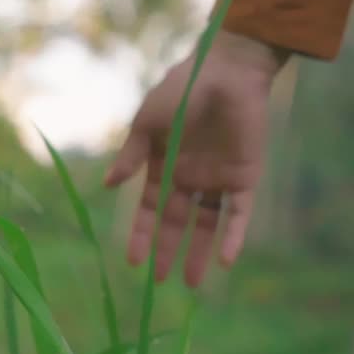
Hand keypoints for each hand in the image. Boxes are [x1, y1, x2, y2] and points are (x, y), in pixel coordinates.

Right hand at [104, 30, 287, 287]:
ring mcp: (218, 179)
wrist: (227, 70)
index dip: (142, 235)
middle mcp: (190, 177)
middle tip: (161, 282)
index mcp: (164, 166)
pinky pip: (239, 213)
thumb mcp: (148, 122)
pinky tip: (225, 260)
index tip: (134, 262)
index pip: (151, 210)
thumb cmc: (182, 89)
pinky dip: (234, 236)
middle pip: (177, 223)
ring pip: (207, 225)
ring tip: (191, 282)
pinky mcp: (245, 177)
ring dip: (199, 252)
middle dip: (168, 251)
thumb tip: (109, 186)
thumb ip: (132, 155)